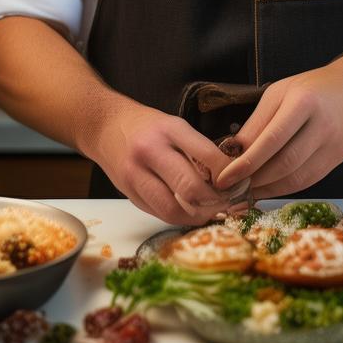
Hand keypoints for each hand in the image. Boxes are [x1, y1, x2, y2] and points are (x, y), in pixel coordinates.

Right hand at [91, 94, 235, 224]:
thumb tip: (228, 177)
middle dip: (214, 202)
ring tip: (211, 213)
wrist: (104, 126)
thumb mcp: (174, 125)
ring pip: (173, 210)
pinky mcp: (128, 194)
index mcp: (168, 130)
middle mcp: (150, 152)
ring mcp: (136, 175)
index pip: (207, 156)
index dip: (228, 175)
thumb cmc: (146, 126)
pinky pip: (158, 213)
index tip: (238, 182)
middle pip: (190, 188)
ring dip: (196, 217)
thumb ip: (197, 149)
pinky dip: (178, 217)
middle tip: (229, 204)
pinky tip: (190, 213)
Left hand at [213, 57, 342, 198]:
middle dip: (254, 180)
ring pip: (297, 178)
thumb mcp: (280, 92)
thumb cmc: (312, 87)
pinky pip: (309, 181)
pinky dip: (285, 189)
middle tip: (230, 189)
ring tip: (244, 192)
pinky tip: (267, 189)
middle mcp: (322, 125)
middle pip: (285, 163)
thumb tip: (231, 152)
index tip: (223, 178)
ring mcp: (334, 144)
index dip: (246, 163)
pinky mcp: (339, 158)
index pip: (271, 139)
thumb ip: (257, 122)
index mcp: (303, 102)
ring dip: (267, 190)